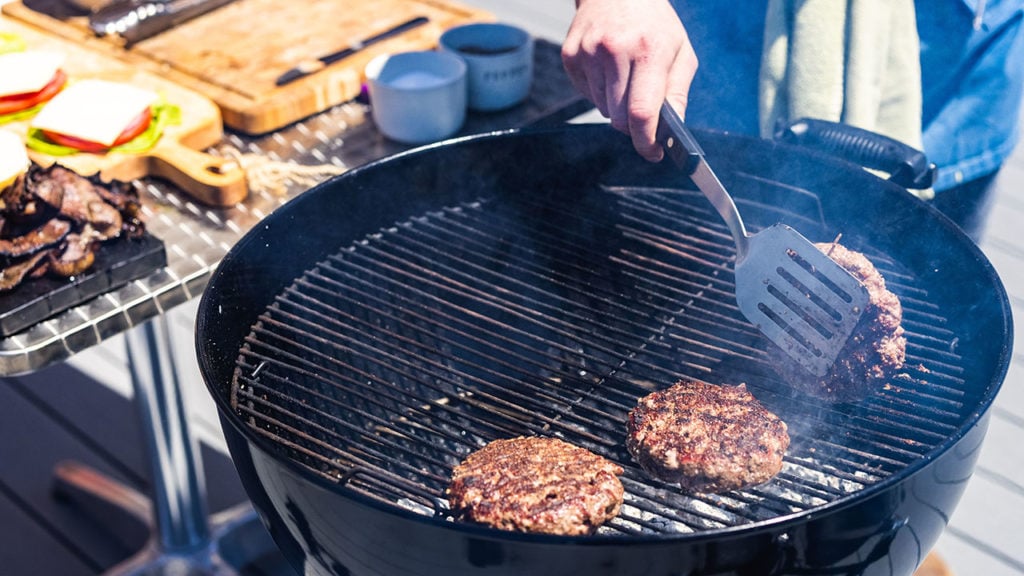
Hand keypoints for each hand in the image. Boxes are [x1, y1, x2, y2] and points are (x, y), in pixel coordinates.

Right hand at [562, 0, 696, 161]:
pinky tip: (609, 70)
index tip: (653, 153)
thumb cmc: (654, 23)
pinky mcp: (570, 56)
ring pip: (603, 110)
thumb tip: (670, 132)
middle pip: (619, 118)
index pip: (642, 113)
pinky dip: (601, 93)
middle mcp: (614, 51)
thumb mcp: (680, 51)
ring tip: (626, 78)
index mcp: (648, 50)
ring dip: (617, 107)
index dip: (646, 141)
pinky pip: (587, 95)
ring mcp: (588, 53)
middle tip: (643, 115)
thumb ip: (677, 93)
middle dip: (633, 126)